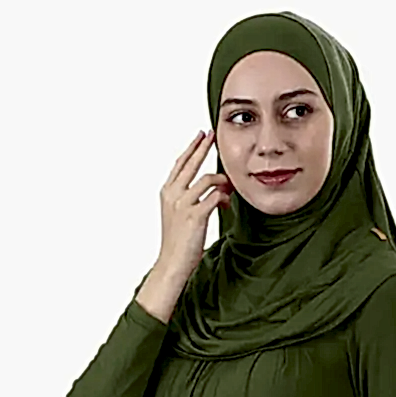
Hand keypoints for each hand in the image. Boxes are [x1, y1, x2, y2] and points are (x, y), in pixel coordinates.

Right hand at [156, 129, 231, 283]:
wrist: (173, 262)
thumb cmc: (179, 242)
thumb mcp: (179, 215)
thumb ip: (191, 199)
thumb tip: (215, 190)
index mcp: (167, 193)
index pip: (180, 164)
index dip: (191, 148)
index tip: (200, 136)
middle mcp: (173, 195)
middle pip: (190, 163)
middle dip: (203, 146)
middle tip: (213, 134)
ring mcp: (183, 204)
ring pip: (207, 179)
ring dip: (221, 181)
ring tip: (228, 187)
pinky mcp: (195, 215)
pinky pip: (215, 196)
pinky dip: (224, 197)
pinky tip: (226, 204)